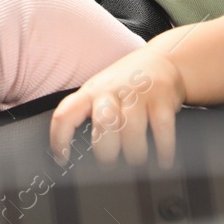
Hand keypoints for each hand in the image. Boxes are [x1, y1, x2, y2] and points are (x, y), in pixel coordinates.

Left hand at [49, 47, 184, 168]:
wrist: (164, 60)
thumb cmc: (126, 85)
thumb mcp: (102, 93)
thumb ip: (89, 117)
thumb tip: (75, 155)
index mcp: (91, 92)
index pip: (66, 114)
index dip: (59, 139)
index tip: (62, 159)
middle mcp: (113, 90)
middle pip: (104, 122)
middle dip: (106, 151)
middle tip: (111, 164)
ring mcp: (139, 92)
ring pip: (132, 128)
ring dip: (135, 154)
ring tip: (137, 163)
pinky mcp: (163, 96)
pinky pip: (162, 128)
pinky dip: (163, 150)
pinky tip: (163, 161)